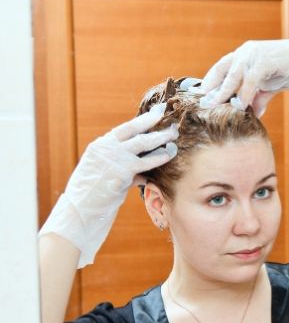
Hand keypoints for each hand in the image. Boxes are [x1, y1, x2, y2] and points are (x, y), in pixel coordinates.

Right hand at [39, 105, 176, 266]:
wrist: (80, 209)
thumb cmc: (92, 195)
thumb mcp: (104, 175)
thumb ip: (122, 168)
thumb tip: (142, 173)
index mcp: (100, 146)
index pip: (125, 128)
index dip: (143, 120)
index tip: (158, 112)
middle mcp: (106, 148)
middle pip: (135, 130)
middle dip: (155, 124)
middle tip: (171, 121)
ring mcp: (113, 158)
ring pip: (143, 143)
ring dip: (161, 139)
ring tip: (174, 138)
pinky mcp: (121, 172)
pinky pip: (146, 163)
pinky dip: (159, 158)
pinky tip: (169, 156)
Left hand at [198, 39, 288, 115]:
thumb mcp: (269, 86)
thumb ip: (257, 97)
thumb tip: (251, 114)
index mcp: (244, 54)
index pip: (220, 69)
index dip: (210, 83)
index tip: (202, 98)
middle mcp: (245, 51)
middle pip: (221, 71)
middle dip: (211, 90)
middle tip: (203, 105)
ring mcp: (254, 54)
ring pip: (233, 76)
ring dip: (224, 94)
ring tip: (216, 108)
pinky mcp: (264, 59)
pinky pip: (250, 80)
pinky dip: (244, 94)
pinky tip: (241, 107)